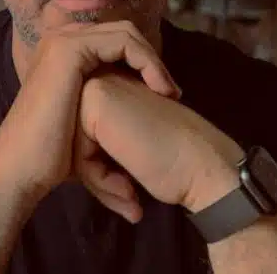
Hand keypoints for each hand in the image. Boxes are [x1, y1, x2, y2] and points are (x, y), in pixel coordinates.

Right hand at [0, 21, 180, 206]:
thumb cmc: (51, 156)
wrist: (22, 169)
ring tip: (169, 93)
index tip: (165, 95)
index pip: (114, 40)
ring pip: (126, 33)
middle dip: (150, 59)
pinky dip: (147, 62)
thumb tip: (136, 103)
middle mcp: (60, 40)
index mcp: (62, 54)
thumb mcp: (84, 121)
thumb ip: (104, 105)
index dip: (142, 62)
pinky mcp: (69, 48)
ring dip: (153, 61)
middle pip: (122, 32)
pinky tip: (159, 89)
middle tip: (171, 92)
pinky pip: (123, 41)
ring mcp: (62, 41)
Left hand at [79, 70, 244, 217]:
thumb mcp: (129, 144)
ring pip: (74, 146)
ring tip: (129, 196)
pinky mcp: (96, 101)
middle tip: (128, 195)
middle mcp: (104, 80)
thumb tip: (75, 161)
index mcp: (114, 87)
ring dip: (100, 180)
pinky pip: (77, 151)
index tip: (129, 186)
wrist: (202, 166)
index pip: (85, 134)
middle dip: (98, 175)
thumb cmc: (173, 162)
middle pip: (77, 139)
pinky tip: (128, 190)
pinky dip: (99, 178)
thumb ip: (104, 139)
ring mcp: (98, 86)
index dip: (103, 167)